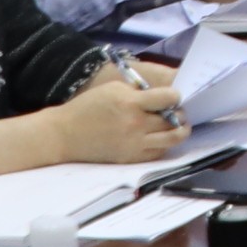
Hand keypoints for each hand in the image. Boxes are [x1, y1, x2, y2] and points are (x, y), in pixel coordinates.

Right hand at [53, 67, 184, 163]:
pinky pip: (159, 152)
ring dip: (180, 131)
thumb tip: (163, 96)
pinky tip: (163, 137)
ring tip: (180, 125)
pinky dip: (165, 144)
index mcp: (130, 103)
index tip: (174, 96)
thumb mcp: (113, 89)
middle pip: (173, 119)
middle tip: (180, 111)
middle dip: (180, 113)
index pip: (168, 98)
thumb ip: (139, 92)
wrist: (65, 134)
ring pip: (172, 138)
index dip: (175, 96)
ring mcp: (134, 144)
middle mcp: (135, 124)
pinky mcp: (131, 158)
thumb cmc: (88, 108)